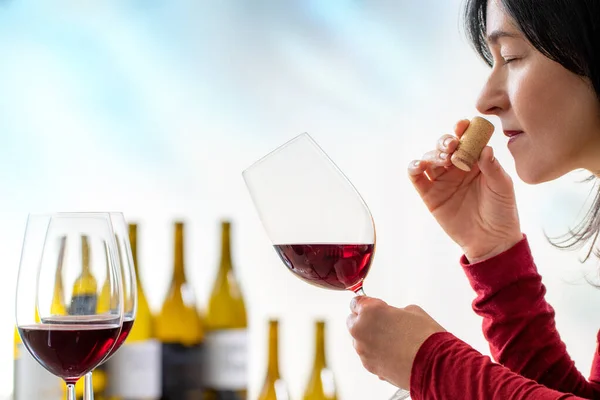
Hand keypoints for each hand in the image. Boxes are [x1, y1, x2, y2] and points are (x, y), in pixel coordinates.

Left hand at [347, 296, 444, 389]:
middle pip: (353, 321)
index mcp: (369, 311)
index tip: (372, 306)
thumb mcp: (411, 310)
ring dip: (370, 338)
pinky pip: (368, 355)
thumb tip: (389, 315)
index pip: (355, 302)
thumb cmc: (425, 336)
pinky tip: (393, 353)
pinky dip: (376, 353)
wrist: (435, 365)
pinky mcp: (369, 367)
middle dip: (364, 321)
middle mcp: (361, 331)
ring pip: (359, 340)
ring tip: (391, 341)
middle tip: (382, 323)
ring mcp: (363, 351)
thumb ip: (392, 311)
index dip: (365, 303)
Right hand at [408, 119, 521, 262]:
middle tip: (452, 146)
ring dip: (433, 154)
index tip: (463, 125)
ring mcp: (442, 180)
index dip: (462, 129)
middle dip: (446, 141)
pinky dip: (414, 167)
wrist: (491, 241)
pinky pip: (416, 177)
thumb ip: (493, 168)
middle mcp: (456, 167)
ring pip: (430, 158)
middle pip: (444, 146)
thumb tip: (485, 149)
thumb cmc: (502, 211)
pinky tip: (419, 166)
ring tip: (444, 160)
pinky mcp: (429, 195)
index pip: (466, 139)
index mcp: (475, 161)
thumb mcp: (503, 187)